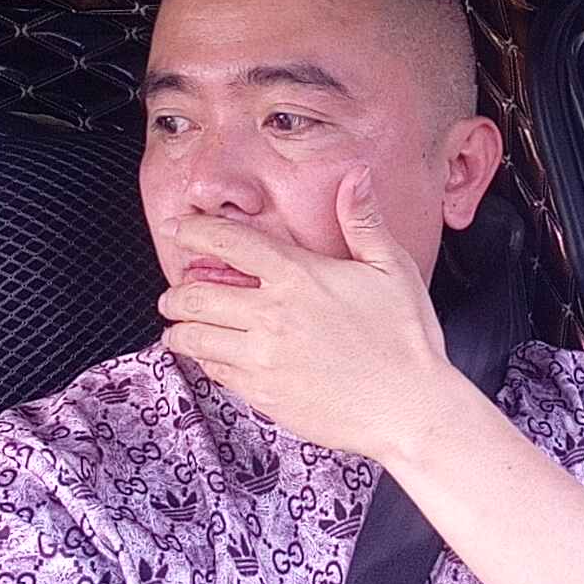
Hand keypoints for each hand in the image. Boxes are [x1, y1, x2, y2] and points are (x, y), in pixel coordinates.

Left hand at [155, 166, 466, 461]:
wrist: (409, 409)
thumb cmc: (405, 338)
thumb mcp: (392, 268)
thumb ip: (363, 220)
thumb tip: (356, 175)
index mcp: (298, 276)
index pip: (229, 242)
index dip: (195, 231)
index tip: (180, 227)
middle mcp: (271, 315)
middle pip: (193, 295)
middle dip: (175, 293)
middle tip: (174, 294)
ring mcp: (262, 357)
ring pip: (193, 338)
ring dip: (180, 329)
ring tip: (180, 326)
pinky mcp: (262, 394)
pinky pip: (214, 372)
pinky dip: (204, 360)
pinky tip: (212, 356)